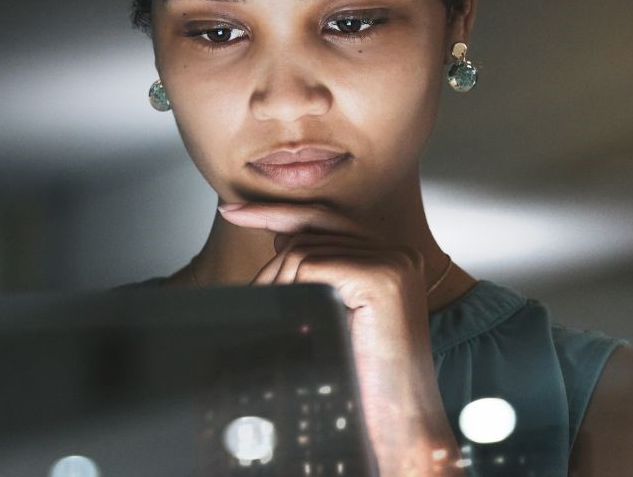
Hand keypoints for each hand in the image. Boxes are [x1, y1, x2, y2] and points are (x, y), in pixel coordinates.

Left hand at [218, 202, 462, 474]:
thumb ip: (321, 273)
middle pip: (311, 232)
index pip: (325, 218)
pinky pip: (312, 267)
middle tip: (253, 292)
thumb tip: (279, 237)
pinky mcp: (381, 279)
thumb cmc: (367, 377)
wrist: (399, 420)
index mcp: (392, 257)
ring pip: (305, 249)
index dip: (275, 212)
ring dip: (278, 284)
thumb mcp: (338, 312)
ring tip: (280, 318)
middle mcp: (398, 252)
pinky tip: (296, 319)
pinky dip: (290, 290)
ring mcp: (393, 262)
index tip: (232, 211)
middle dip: (270, 261)